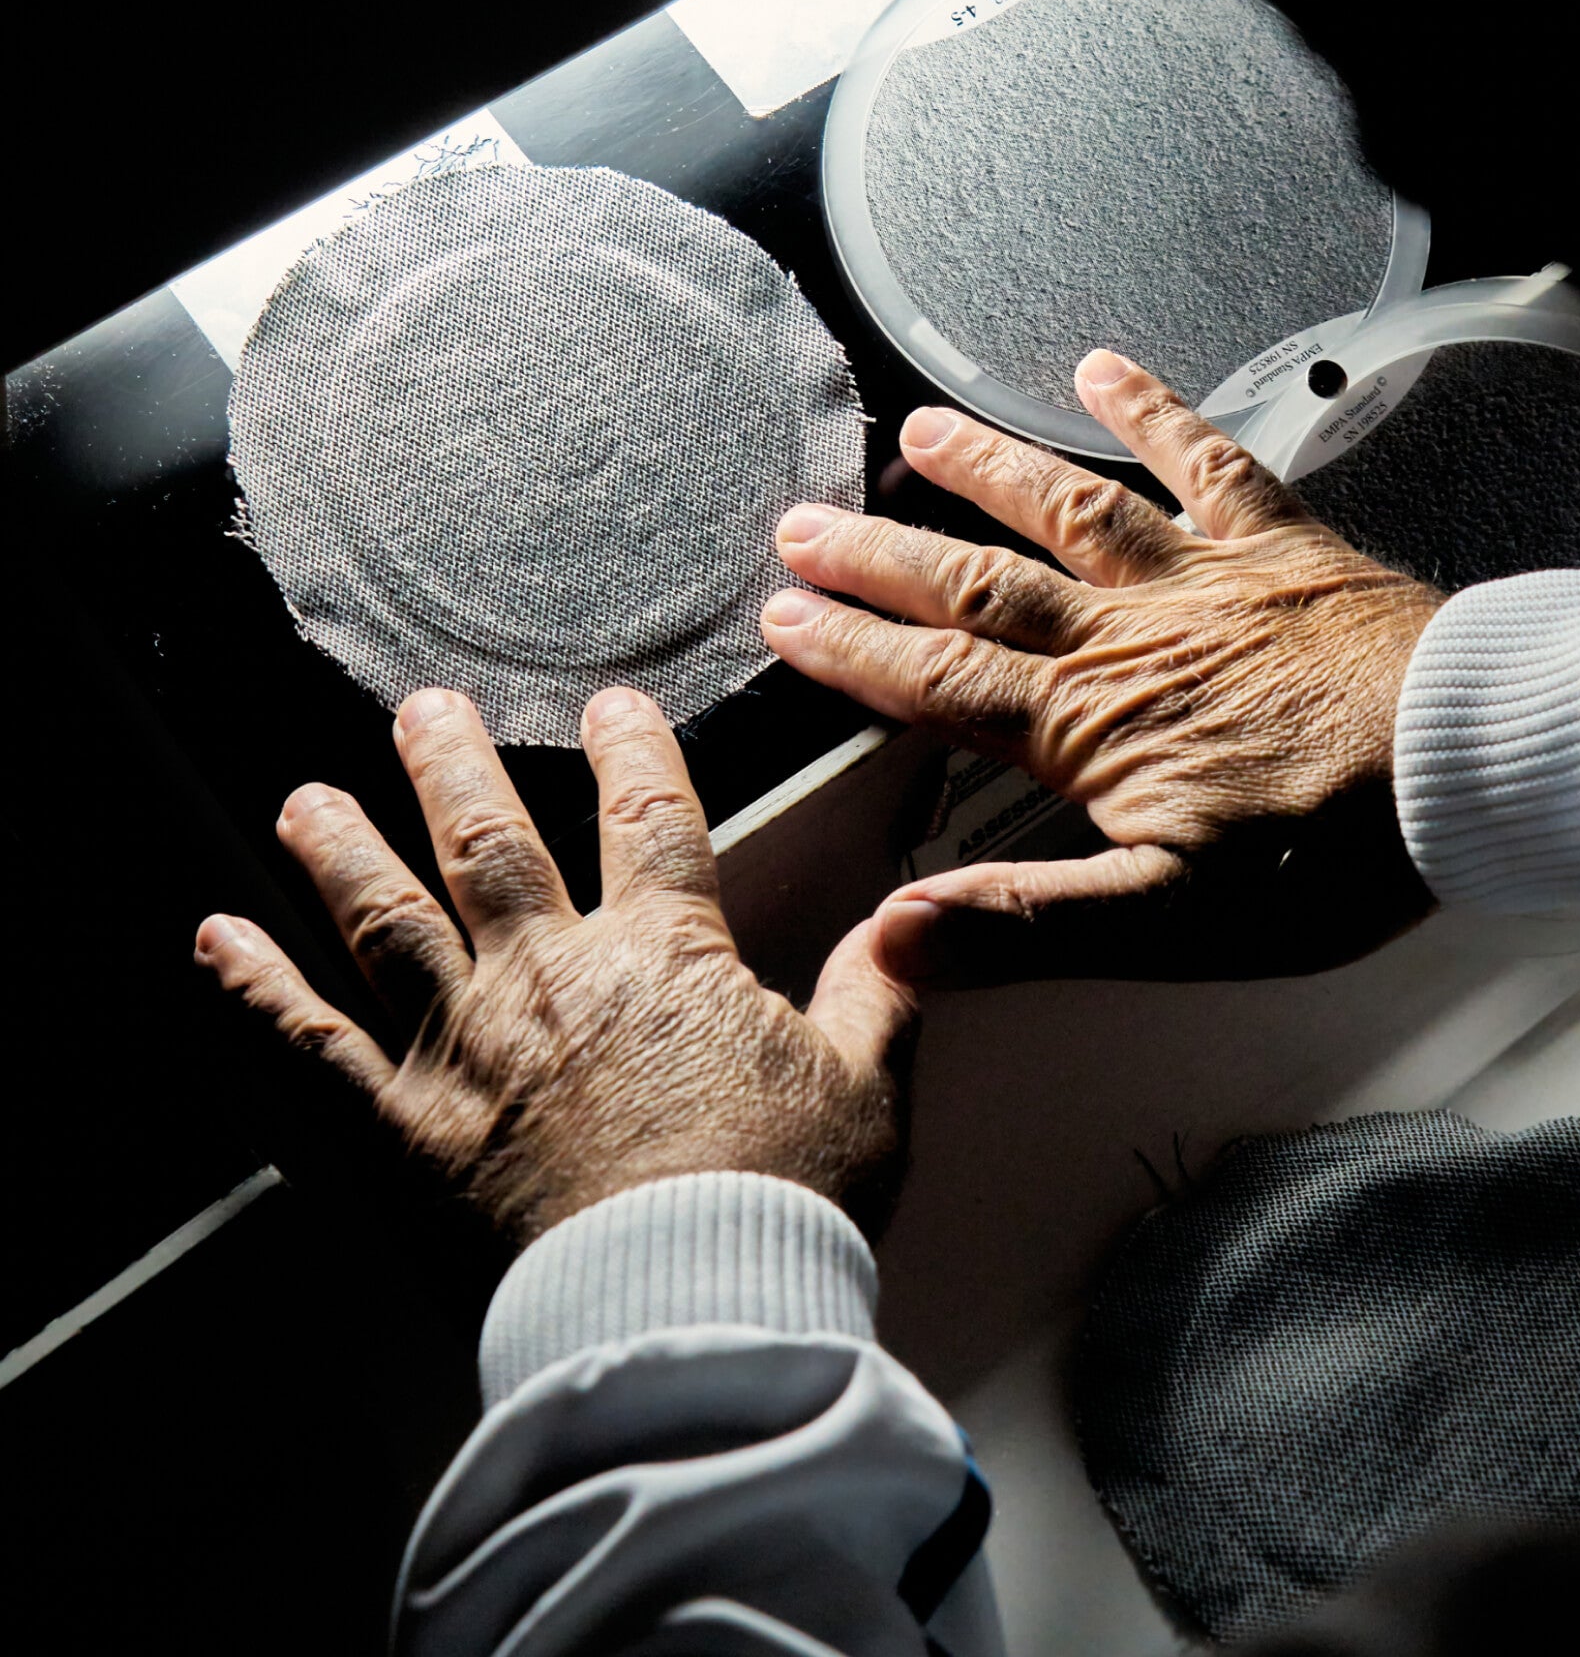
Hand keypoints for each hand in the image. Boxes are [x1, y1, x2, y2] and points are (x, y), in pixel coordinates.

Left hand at [194, 686, 915, 1242]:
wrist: (684, 1320)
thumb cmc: (778, 1210)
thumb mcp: (863, 1090)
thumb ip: (878, 993)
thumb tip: (913, 922)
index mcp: (664, 957)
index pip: (649, 816)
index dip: (632, 751)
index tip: (611, 709)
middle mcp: (551, 978)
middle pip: (490, 841)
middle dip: (452, 765)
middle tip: (421, 710)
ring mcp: (464, 1048)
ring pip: (387, 917)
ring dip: (342, 848)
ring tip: (307, 799)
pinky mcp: (401, 1131)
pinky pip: (310, 1043)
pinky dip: (256, 987)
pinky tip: (216, 939)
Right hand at [761, 350, 1445, 984]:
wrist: (1473, 765)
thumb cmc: (1333, 856)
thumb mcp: (1171, 922)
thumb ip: (1028, 921)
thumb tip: (899, 935)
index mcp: (1091, 725)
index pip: (940, 685)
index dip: (855, 653)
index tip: (784, 618)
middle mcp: (1129, 634)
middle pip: (980, 587)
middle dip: (884, 557)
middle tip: (803, 522)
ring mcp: (1204, 580)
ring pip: (1071, 510)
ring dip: (988, 471)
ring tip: (915, 431)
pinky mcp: (1282, 548)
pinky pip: (1207, 462)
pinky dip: (1153, 410)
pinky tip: (1102, 367)